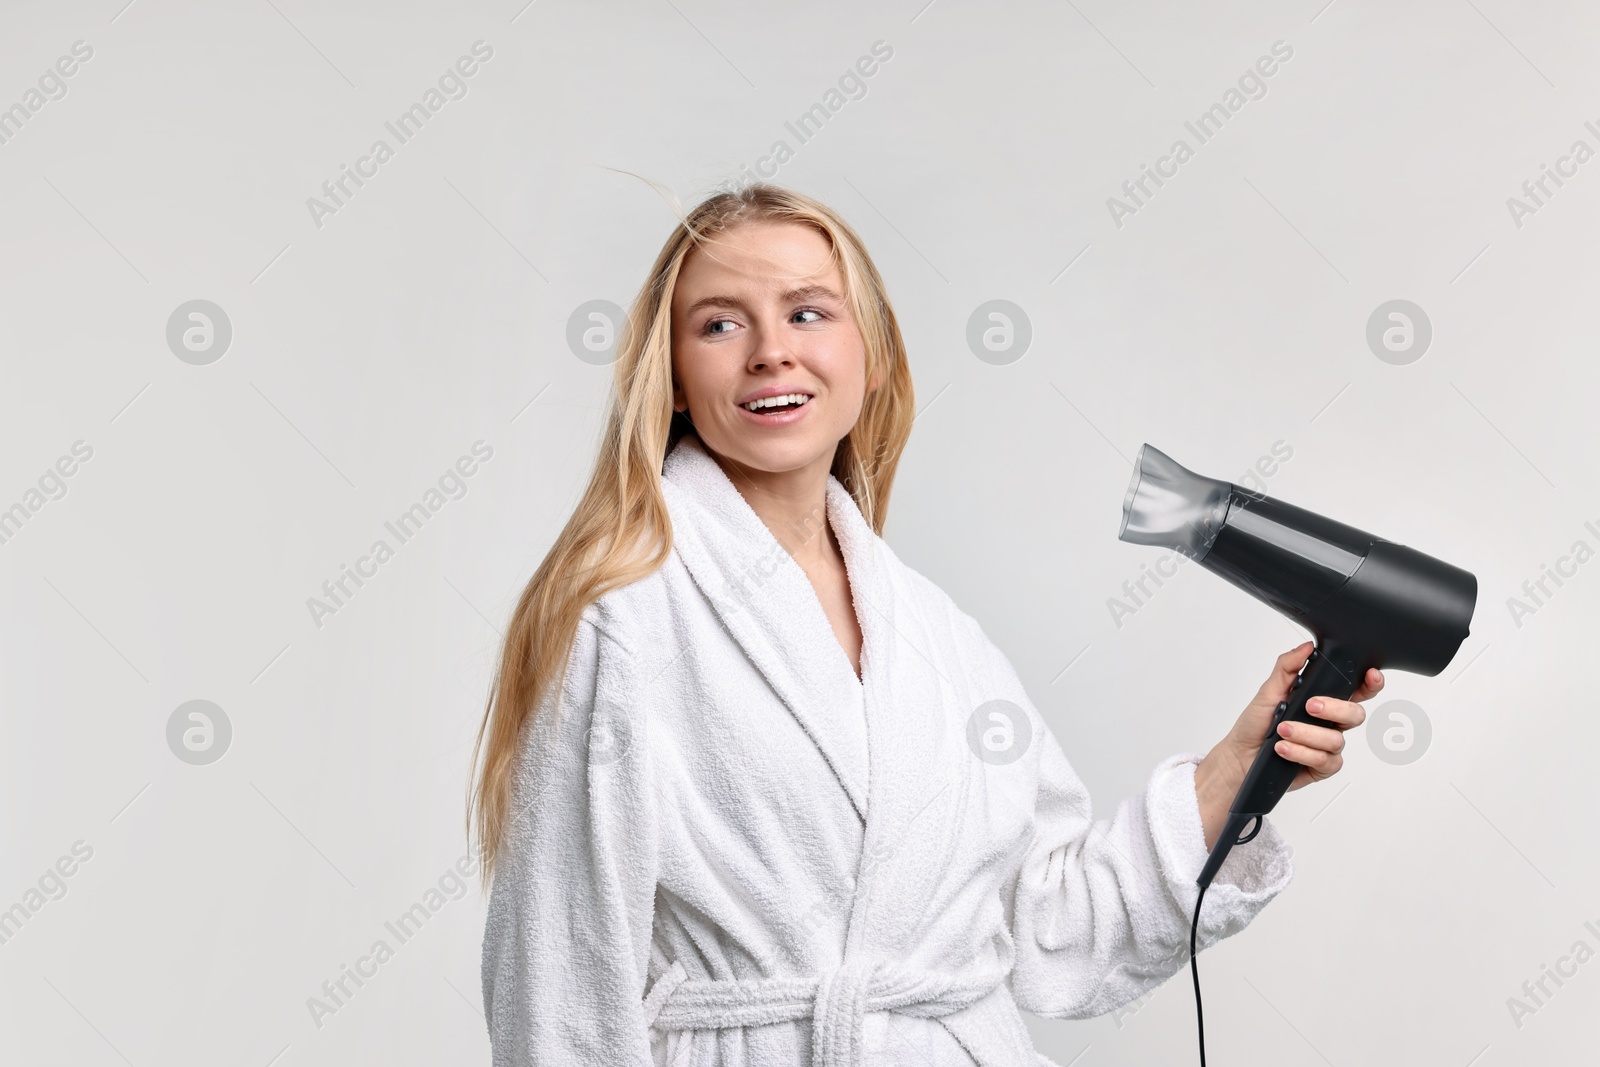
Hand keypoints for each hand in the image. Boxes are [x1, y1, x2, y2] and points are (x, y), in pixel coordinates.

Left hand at [1193, 641, 1384, 849]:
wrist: (1240, 756)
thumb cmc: (1255, 724)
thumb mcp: (1268, 691)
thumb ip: (1287, 667)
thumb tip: (1305, 647)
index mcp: (1323, 700)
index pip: (1355, 690)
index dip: (1369, 683)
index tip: (1369, 675)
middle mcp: (1330, 723)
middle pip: (1355, 714)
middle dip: (1335, 708)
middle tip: (1310, 706)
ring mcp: (1327, 746)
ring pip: (1337, 739)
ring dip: (1306, 734)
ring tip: (1282, 730)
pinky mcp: (1322, 767)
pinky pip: (1325, 760)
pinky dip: (1301, 752)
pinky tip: (1284, 748)